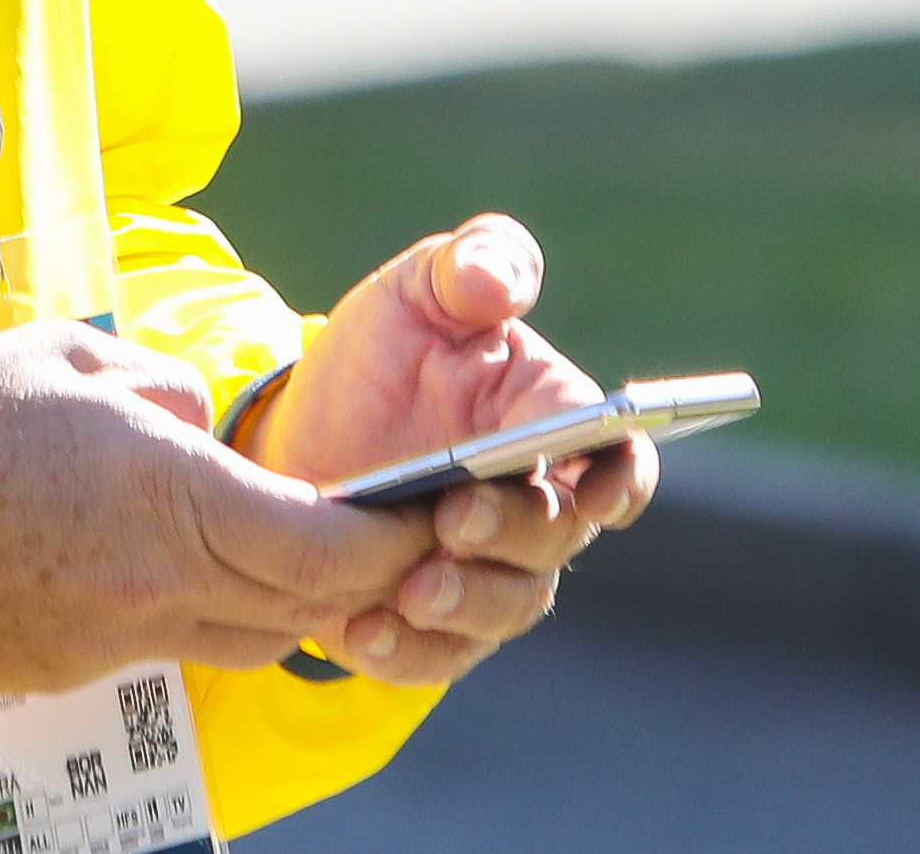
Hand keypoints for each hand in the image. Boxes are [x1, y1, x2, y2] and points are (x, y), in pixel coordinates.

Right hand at [0, 319, 434, 694]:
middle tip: (386, 535)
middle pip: (308, 604)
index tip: (418, 511)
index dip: (391, 538)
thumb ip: (166, 391)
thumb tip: (205, 425)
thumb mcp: (74, 359)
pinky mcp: (79, 664)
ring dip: (287, 598)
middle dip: (362, 576)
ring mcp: (119, 635)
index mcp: (172, 496)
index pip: (328, 546)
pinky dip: (203, 611)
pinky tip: (173, 564)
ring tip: (286, 545)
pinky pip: (178, 645)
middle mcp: (161, 583)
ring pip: (253, 635)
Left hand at [233, 213, 655, 685]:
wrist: (300, 427)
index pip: (618, 457)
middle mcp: (536, 503)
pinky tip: (361, 631)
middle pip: (557, 537)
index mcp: (550, 420)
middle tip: (452, 518)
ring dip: (466, 603)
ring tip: (409, 591)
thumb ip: (471, 264)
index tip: (594, 487)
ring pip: (508, 606)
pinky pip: (438, 654)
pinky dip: (406, 651)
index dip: (619, 478)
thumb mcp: (415, 290)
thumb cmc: (382, 354)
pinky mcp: (434, 621)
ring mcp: (489, 569)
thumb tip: (500, 285)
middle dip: (511, 532)